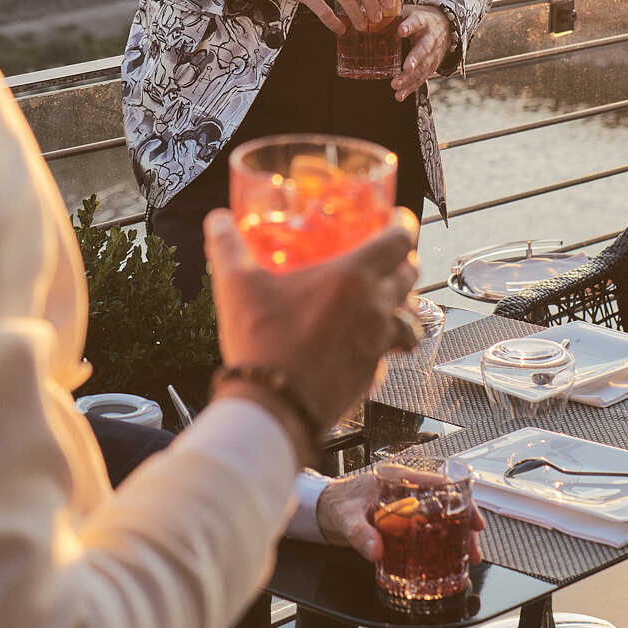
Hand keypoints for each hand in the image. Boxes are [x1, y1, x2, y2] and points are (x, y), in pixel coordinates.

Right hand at [204, 208, 418, 457]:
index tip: (395, 218)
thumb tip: (218, 220)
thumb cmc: (262, 342)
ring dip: (400, 304)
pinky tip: (359, 342)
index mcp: (353, 277)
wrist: (273, 408)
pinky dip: (383, 342)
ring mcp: (377, 343)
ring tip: (380, 300)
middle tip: (383, 257)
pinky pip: (389, 351)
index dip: (402, 224)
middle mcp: (375, 307)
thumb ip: (228, 246)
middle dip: (401, 261)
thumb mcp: (236, 285)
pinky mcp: (371, 374)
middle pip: (410, 274)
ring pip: (408, 316)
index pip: (399, 239)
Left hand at [316, 471, 485, 564]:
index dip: (460, 499)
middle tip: (474, 548)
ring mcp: (404, 504)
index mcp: (395, 478)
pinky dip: (441, 539)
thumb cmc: (335, 504)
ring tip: (467, 555)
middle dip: (465, 524)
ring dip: (456, 534)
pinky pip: (428, 527)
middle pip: (445, 502)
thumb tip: (376, 551)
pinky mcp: (400, 520)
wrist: (322, 510)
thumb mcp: (346, 519)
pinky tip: (448, 556)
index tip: (474, 519)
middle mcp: (404, 489)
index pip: (437, 482)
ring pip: (440, 515)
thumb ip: (360, 534)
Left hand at [391, 4, 451, 100]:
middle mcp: (430, 38)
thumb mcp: (409, 12)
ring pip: (423, 67)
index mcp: (423, 21)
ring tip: (396, 85)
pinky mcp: (431, 67)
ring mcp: (432, 54)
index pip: (417, 22)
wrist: (446, 26)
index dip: (410, 26)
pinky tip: (399, 95)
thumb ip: (391, 15)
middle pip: (423, 49)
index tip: (401, 31)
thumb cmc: (419, 19)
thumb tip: (363, 15)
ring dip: (409, 78)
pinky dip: (410, 88)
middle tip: (406, 67)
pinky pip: (421, 78)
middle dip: (415, 59)